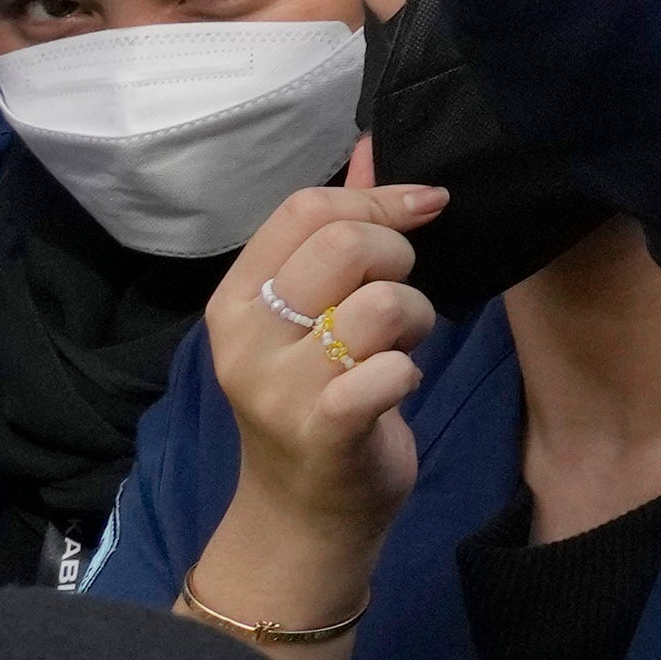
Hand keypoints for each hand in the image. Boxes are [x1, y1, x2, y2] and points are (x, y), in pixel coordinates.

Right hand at [206, 182, 444, 538]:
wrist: (302, 515)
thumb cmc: (317, 396)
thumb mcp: (313, 310)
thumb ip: (340, 228)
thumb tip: (371, 144)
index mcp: (237, 298)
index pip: (304, 208)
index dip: (378, 199)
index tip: (423, 209)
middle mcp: (245, 339)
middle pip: (347, 245)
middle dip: (401, 261)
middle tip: (397, 304)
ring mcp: (278, 388)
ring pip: (384, 303)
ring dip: (416, 321)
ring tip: (397, 349)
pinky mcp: (323, 431)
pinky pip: (389, 371)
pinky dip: (409, 372)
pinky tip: (397, 387)